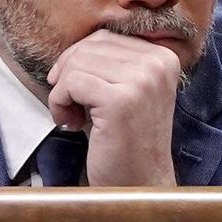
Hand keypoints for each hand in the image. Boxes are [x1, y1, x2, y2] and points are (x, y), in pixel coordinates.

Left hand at [46, 30, 179, 186]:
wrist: (139, 185)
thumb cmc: (124, 139)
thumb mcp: (124, 90)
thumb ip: (109, 62)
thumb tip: (72, 44)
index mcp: (162, 57)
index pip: (104, 37)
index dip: (77, 60)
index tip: (75, 90)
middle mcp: (158, 64)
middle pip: (88, 47)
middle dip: (68, 75)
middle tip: (71, 106)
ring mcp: (142, 81)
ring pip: (76, 64)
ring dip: (62, 91)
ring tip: (73, 117)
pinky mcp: (121, 101)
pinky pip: (71, 83)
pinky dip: (59, 103)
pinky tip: (71, 124)